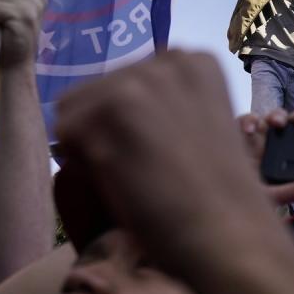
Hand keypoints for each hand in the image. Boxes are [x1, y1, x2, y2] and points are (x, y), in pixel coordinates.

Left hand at [56, 51, 293, 293]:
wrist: (229, 234)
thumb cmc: (218, 198)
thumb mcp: (199, 128)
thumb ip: (163, 107)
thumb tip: (105, 110)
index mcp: (194, 61)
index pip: (126, 81)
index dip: (129, 125)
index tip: (161, 156)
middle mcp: (167, 59)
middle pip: (96, 91)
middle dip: (107, 133)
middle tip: (145, 172)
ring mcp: (140, 79)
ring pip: (75, 111)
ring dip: (92, 148)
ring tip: (135, 177)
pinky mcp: (113, 107)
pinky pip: (64, 135)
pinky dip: (82, 166)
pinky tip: (124, 182)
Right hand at [238, 108, 293, 206]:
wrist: (219, 197)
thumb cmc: (247, 198)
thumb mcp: (273, 198)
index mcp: (288, 156)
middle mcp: (274, 143)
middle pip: (292, 122)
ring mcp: (257, 136)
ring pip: (271, 116)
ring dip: (277, 115)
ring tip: (277, 123)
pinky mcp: (238, 133)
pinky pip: (245, 119)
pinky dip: (249, 120)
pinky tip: (251, 130)